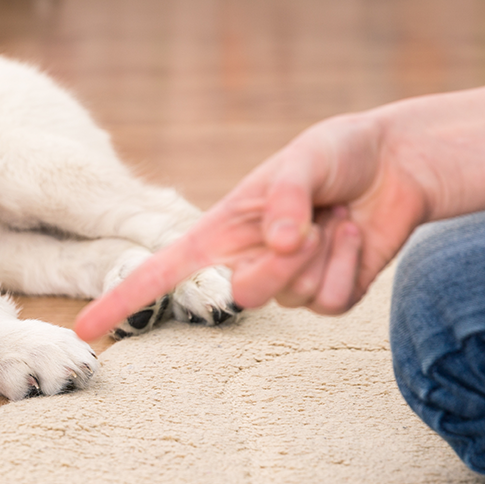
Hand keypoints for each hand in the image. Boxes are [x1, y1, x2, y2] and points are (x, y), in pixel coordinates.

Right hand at [75, 110, 429, 340]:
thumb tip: (277, 243)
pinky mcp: (327, 295)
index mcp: (221, 231)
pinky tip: (354, 236)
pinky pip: (330, 303)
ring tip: (335, 218)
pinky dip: (349, 266)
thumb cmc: (338, 154)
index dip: (121, 299)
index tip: (87, 329)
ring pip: (291, 299)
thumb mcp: (306, 158)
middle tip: (310, 224)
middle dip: (280, 266)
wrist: (397, 164)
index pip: (161, 272)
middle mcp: (247, 261)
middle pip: (243, 296)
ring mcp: (287, 283)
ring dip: (322, 254)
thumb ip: (285, 197)